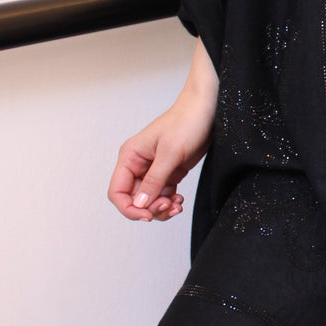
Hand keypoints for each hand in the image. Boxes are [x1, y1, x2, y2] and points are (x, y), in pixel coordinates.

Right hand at [107, 41, 218, 222]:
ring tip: (177, 205)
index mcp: (130, 157)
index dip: (129, 208)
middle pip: (133, 199)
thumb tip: (140, 204)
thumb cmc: (187, 122)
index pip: (117, 191)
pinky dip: (169, 202)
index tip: (147, 216)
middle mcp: (138, 165)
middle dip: (149, 208)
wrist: (208, 110)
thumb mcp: (170, 153)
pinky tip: (179, 201)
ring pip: (149, 200)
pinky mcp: (168, 172)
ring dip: (161, 208)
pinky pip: (162, 195)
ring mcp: (153, 169)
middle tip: (169, 207)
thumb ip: (154, 180)